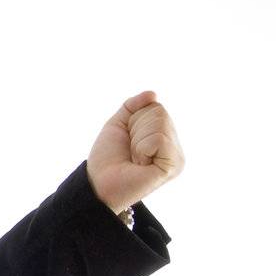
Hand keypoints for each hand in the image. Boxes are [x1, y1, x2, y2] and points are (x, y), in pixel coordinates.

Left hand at [85, 91, 184, 213]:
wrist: (98, 182)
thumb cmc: (108, 157)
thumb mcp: (119, 124)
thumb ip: (134, 106)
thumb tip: (153, 94)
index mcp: (164, 136)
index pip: (156, 107)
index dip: (134, 120)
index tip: (128, 140)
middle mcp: (174, 147)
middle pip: (159, 113)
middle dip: (136, 129)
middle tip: (130, 151)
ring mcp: (177, 157)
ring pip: (160, 124)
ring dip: (137, 140)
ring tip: (135, 158)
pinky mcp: (174, 166)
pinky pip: (158, 139)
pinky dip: (142, 148)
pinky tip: (140, 164)